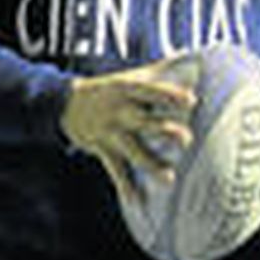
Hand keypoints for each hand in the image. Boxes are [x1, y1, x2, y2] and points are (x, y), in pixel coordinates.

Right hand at [62, 62, 195, 202]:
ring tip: (169, 179)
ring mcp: (111, 132)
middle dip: (164, 131)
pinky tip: (137, 202)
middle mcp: (120, 111)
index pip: (151, 91)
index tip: (191, 100)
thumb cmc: (112, 88)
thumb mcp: (131, 76)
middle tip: (186, 139)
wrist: (64, 103)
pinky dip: (125, 187)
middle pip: (144, 122)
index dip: (170, 95)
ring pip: (132, 151)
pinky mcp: (103, 150)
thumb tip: (195, 57)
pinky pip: (115, 171)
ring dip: (151, 165)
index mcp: (128, 90)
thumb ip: (163, 69)